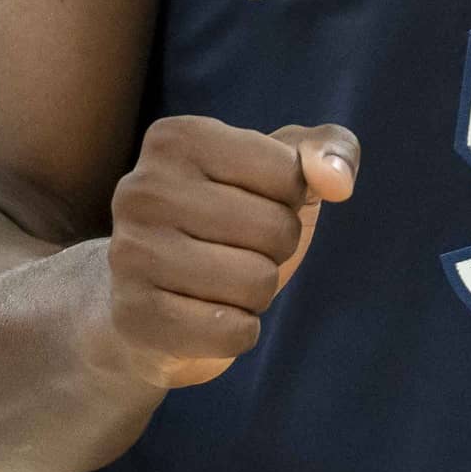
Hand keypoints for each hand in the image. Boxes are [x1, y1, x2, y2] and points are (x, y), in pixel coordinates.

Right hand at [102, 116, 358, 389]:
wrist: (145, 298)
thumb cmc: (225, 224)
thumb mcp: (279, 172)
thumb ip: (327, 149)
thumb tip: (339, 181)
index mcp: (176, 139)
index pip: (288, 174)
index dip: (288, 200)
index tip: (249, 205)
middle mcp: (142, 190)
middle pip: (274, 230)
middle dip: (274, 250)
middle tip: (234, 251)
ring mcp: (131, 254)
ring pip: (256, 282)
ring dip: (255, 293)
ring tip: (218, 283)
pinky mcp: (136, 318)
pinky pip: (233, 332)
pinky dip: (238, 332)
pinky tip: (204, 317)